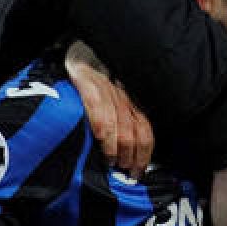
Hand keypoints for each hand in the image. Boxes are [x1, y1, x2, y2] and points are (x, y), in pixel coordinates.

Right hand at [65, 42, 152, 177]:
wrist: (81, 53)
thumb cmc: (97, 79)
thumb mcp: (114, 96)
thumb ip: (120, 117)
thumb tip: (124, 149)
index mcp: (131, 101)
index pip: (146, 131)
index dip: (145, 154)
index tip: (139, 171)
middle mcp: (124, 98)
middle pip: (137, 135)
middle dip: (134, 158)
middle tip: (128, 173)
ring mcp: (108, 95)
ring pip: (122, 131)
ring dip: (120, 153)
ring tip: (114, 165)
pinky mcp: (90, 90)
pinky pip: (102, 118)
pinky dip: (105, 138)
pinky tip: (103, 149)